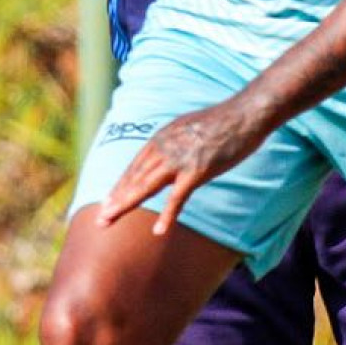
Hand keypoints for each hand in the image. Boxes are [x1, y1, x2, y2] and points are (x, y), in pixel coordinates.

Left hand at [96, 96, 268, 235]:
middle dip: (115, 200)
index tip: (108, 201)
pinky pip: (178, 198)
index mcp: (162, 138)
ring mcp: (179, 160)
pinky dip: (168, 216)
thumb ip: (177, 141)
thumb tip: (173, 151)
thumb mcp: (190, 128)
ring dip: (125, 205)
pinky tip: (159, 231)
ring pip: (145, 187)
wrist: (244, 113)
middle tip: (101, 220)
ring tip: (109, 221)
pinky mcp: (197, 171)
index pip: (135, 166)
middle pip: (134, 178)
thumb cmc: (223, 121)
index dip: (120, 185)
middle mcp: (164, 148)